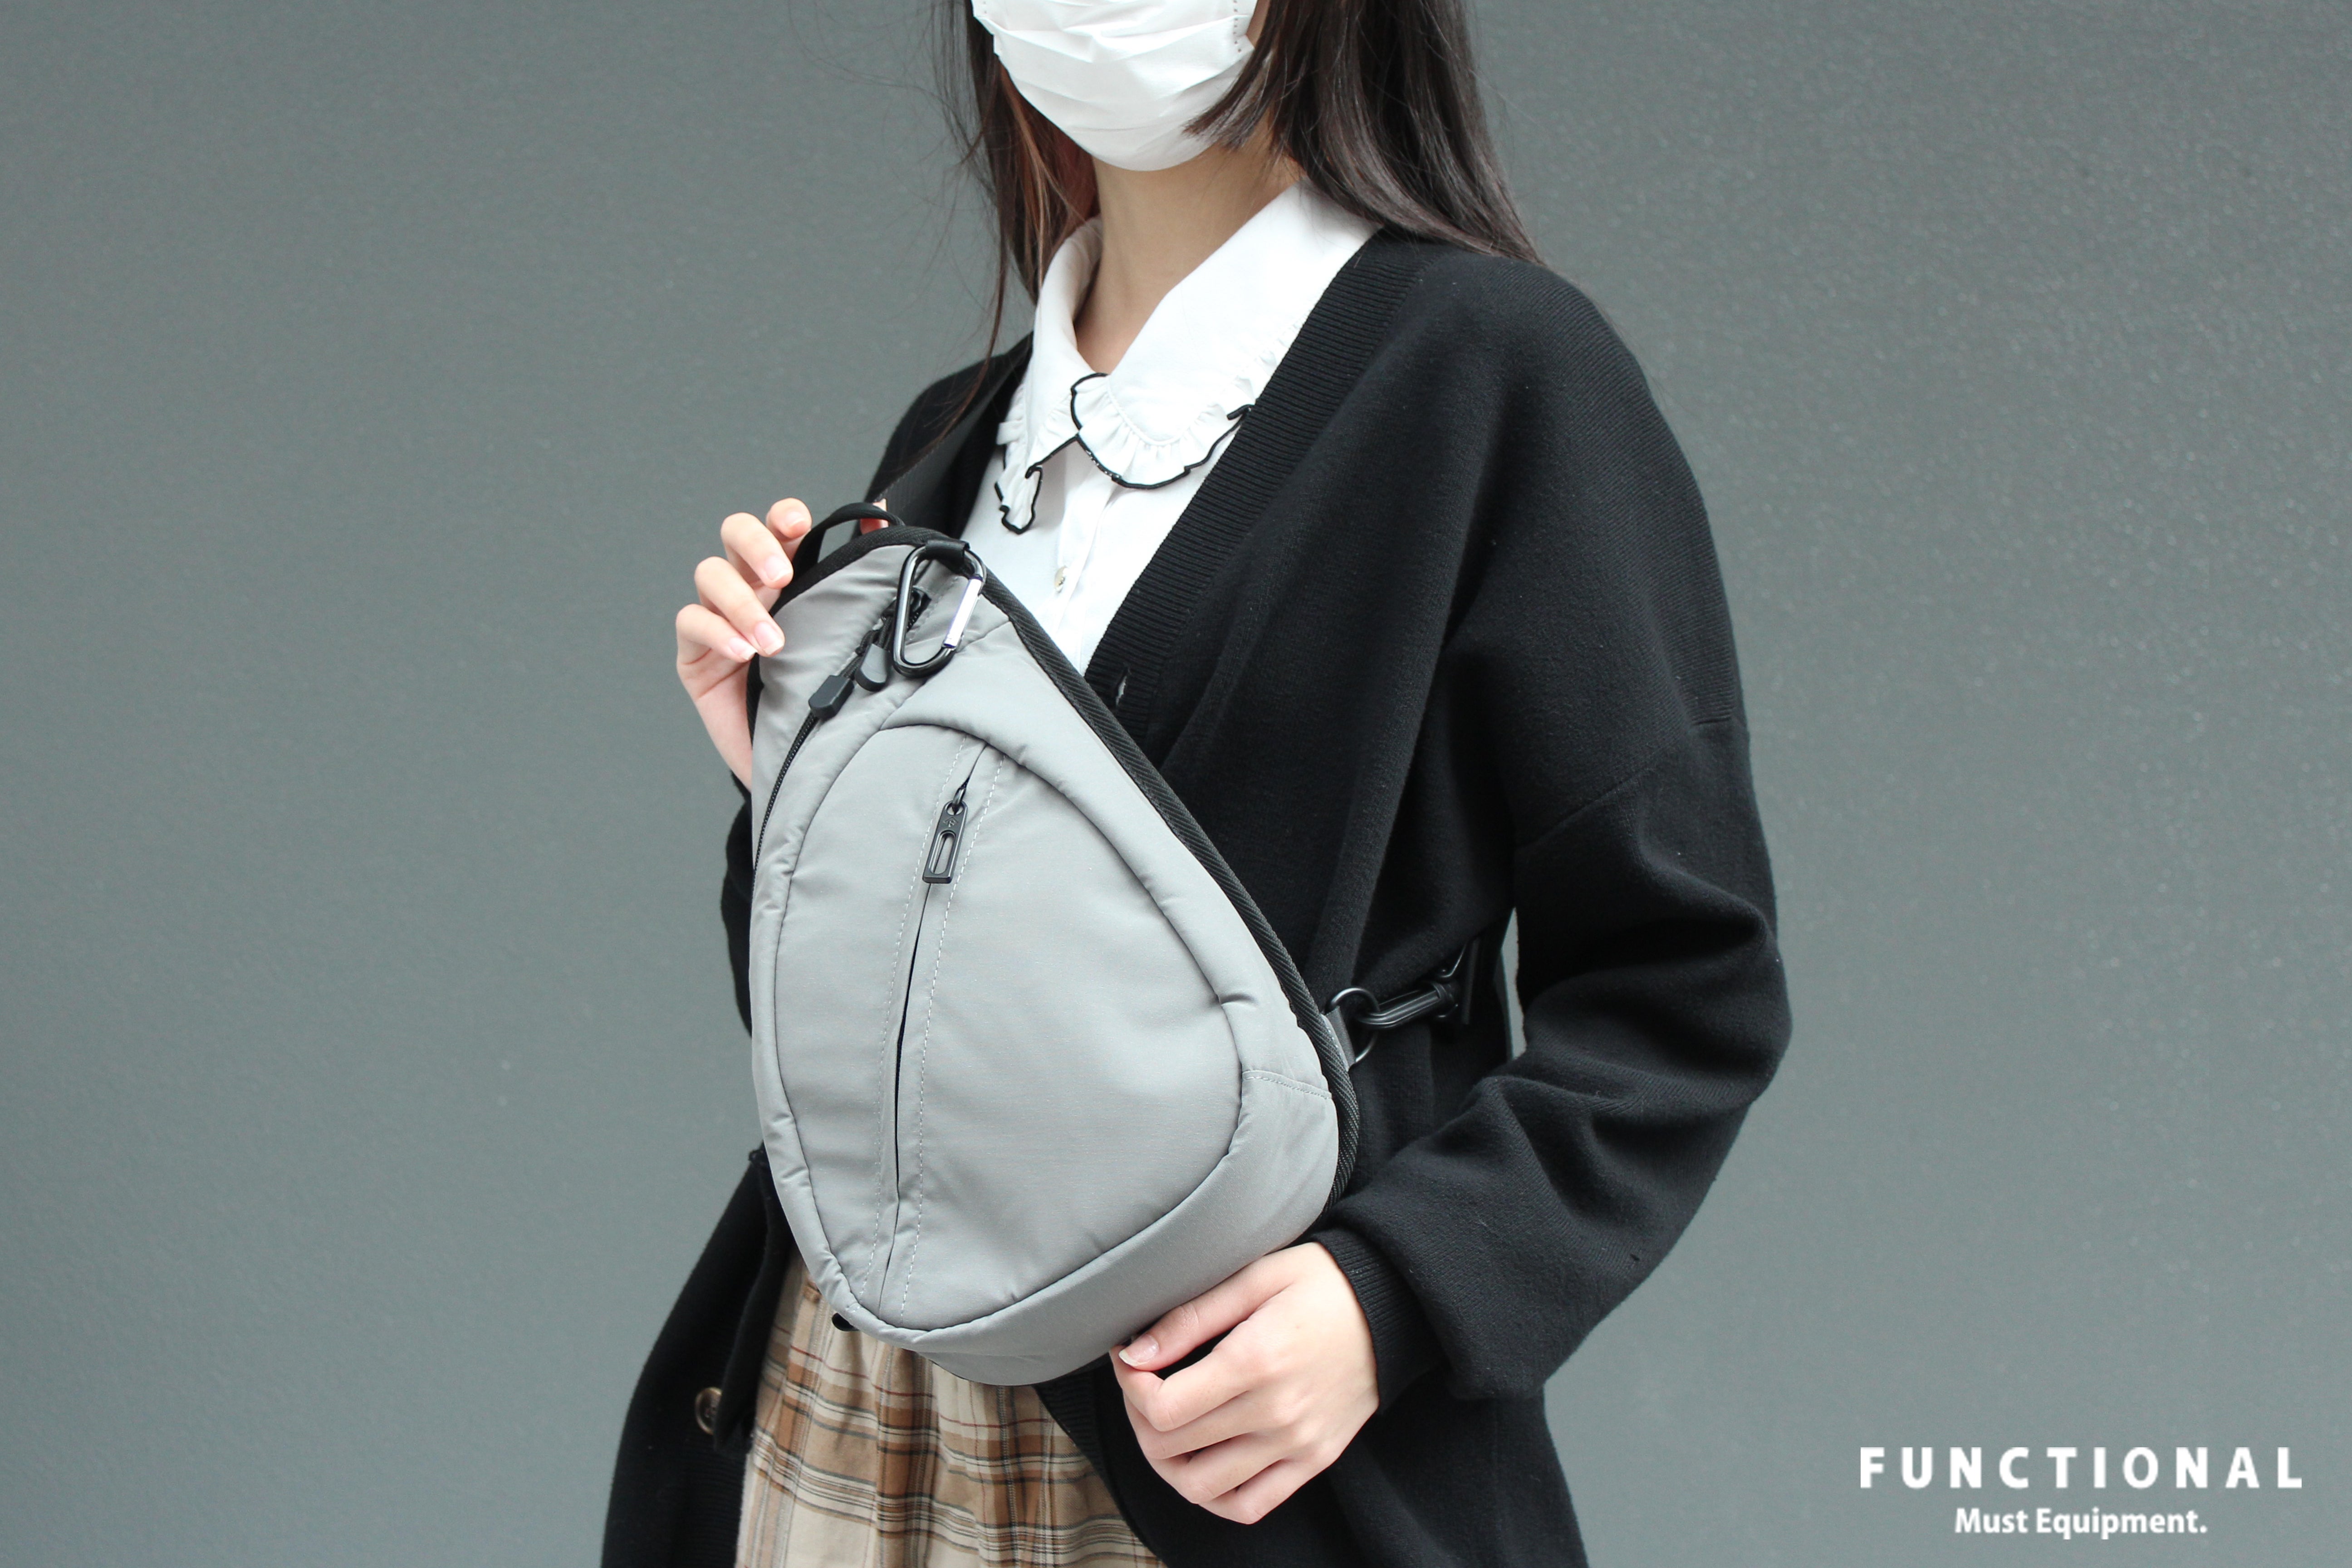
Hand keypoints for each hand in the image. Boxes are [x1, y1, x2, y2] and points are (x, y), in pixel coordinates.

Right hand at [674, 498, 884, 784]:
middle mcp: (752, 589)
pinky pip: (692, 623)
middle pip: (735, 533)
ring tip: (773, 640)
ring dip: (742, 602)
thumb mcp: (849, 638)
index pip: (779, 528)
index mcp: (789, 577)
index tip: (799, 523)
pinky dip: (717, 632)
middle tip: (782, 576)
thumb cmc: (824, 697)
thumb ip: (861, 581)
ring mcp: (720, 618)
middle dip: (756, 545)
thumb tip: (881, 519)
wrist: (802, 763)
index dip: (783, 516)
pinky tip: (743, 653)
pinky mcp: (696, 655)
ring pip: (710, 575)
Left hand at [1111, 1243, 1377, 1524]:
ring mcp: (1297, 1443)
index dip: (1132, 1388)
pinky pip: (1250, 1505)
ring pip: (1202, 1487)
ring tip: (1166, 1428)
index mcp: (1256, 1361)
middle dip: (1140, 1417)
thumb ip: (1190, 1318)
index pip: (1164, 1408)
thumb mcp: (1254, 1278)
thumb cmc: (1321, 1283)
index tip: (1132, 1361)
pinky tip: (1201, 1464)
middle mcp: (1276, 1412)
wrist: (1393, 1305)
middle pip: (1173, 1448)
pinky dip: (1213, 1496)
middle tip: (1143, 1386)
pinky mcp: (1314, 1460)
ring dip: (1168, 1462)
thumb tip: (1134, 1354)